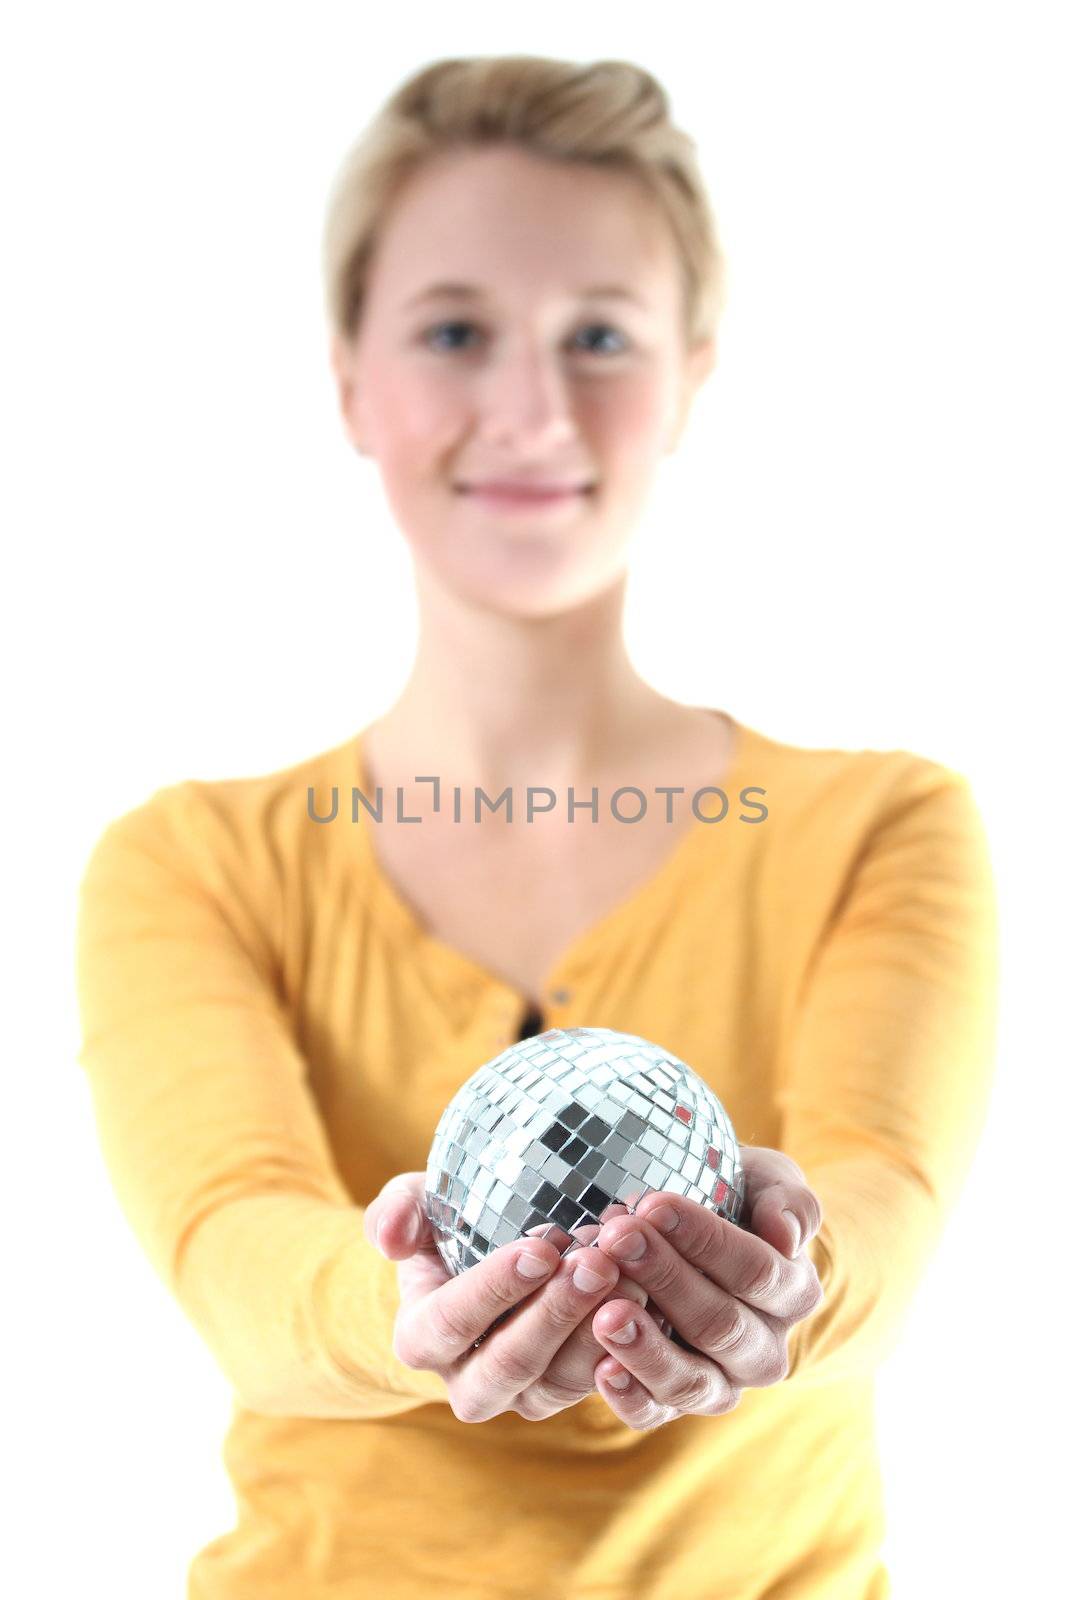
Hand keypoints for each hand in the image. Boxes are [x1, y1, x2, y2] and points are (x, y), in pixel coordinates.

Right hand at [363, 1172, 650, 1422]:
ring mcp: (520, 1396)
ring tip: (629, 1278)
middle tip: (596, 1263)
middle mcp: (467, 1381)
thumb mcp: (418, 1205)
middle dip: (555, 1314)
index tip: (541, 1247)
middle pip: (511, 1363)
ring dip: (595, 1333)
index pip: (453, 1321)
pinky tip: (648, 1300)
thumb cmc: (449, 1224)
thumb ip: (398, 1211)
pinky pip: (595, 1384)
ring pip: (559, 1382)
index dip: (495, 1289)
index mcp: (422, 1337)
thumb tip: (387, 1238)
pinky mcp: (565, 1394)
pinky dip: (622, 1347)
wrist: (486, 1256)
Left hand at [586, 1144, 824, 1429]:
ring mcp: (721, 1383)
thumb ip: (787, 1202)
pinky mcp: (673, 1403)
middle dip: (666, 1278)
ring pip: (693, 1381)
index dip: (707, 1240)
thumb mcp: (767, 1183)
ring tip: (606, 1314)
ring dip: (647, 1348)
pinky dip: (631, 1396)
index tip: (654, 1204)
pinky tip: (601, 1370)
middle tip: (617, 1238)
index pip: (756, 1270)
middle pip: (720, 1324)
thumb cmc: (734, 1198)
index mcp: (793, 1293)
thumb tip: (784, 1235)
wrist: (702, 1232)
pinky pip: (656, 1413)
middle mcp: (764, 1349)